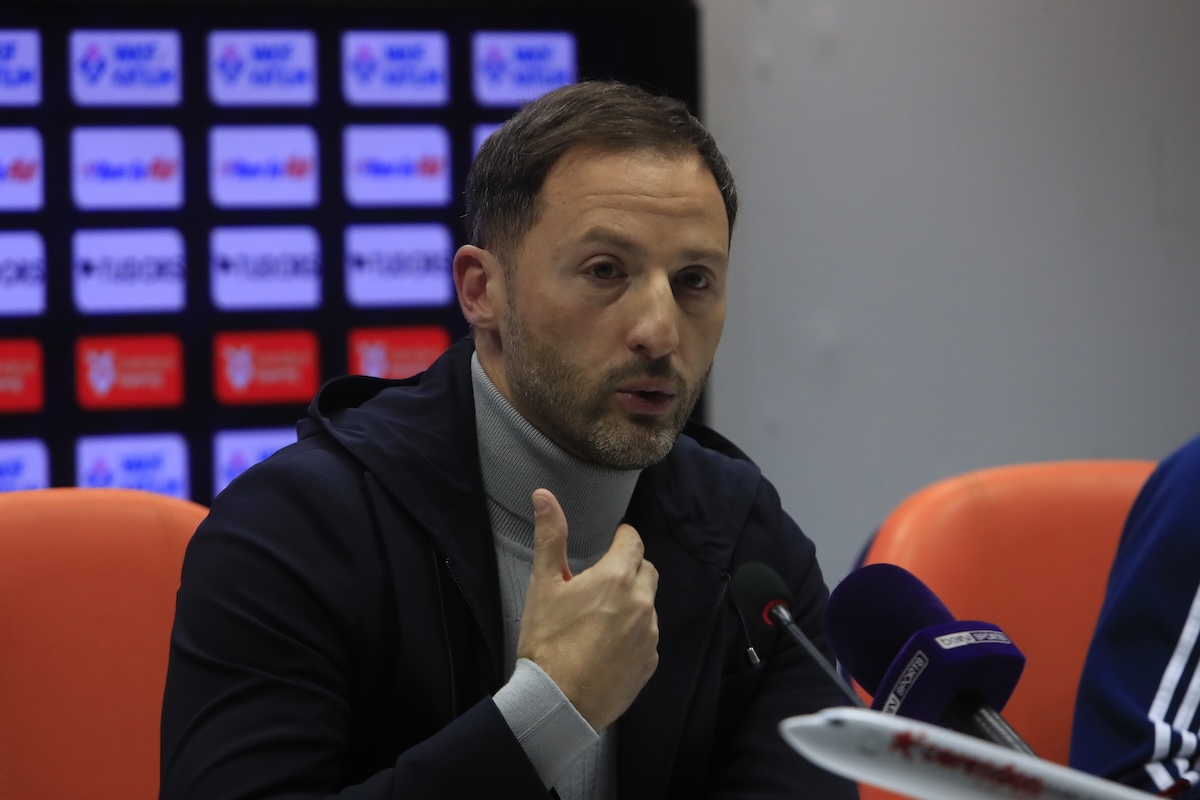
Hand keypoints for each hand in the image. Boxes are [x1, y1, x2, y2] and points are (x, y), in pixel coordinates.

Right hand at [516, 488, 659, 731]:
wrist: (557, 702)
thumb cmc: (547, 641)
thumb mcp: (543, 585)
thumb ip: (550, 537)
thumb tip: (544, 496)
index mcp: (617, 578)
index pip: (633, 541)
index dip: (623, 538)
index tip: (613, 541)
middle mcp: (642, 603)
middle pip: (647, 570)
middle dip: (630, 568)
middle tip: (603, 580)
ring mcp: (650, 635)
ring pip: (649, 605)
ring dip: (633, 602)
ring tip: (601, 617)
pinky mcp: (650, 663)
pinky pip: (648, 637)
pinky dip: (634, 634)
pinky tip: (607, 645)